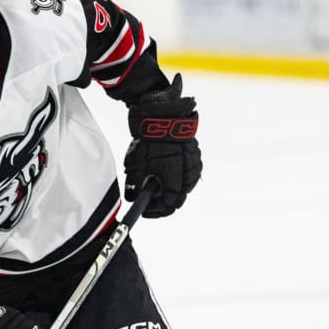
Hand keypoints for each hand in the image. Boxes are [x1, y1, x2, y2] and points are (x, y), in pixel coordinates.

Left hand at [124, 74, 201, 217]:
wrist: (163, 116)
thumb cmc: (149, 141)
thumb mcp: (137, 166)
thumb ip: (136, 185)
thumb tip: (133, 198)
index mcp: (175, 181)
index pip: (168, 206)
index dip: (155, 211)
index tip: (145, 211)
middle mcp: (188, 176)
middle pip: (178, 198)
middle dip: (163, 201)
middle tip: (150, 200)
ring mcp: (194, 165)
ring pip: (185, 186)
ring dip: (171, 188)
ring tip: (156, 184)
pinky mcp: (195, 155)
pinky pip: (189, 173)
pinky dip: (179, 176)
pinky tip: (168, 171)